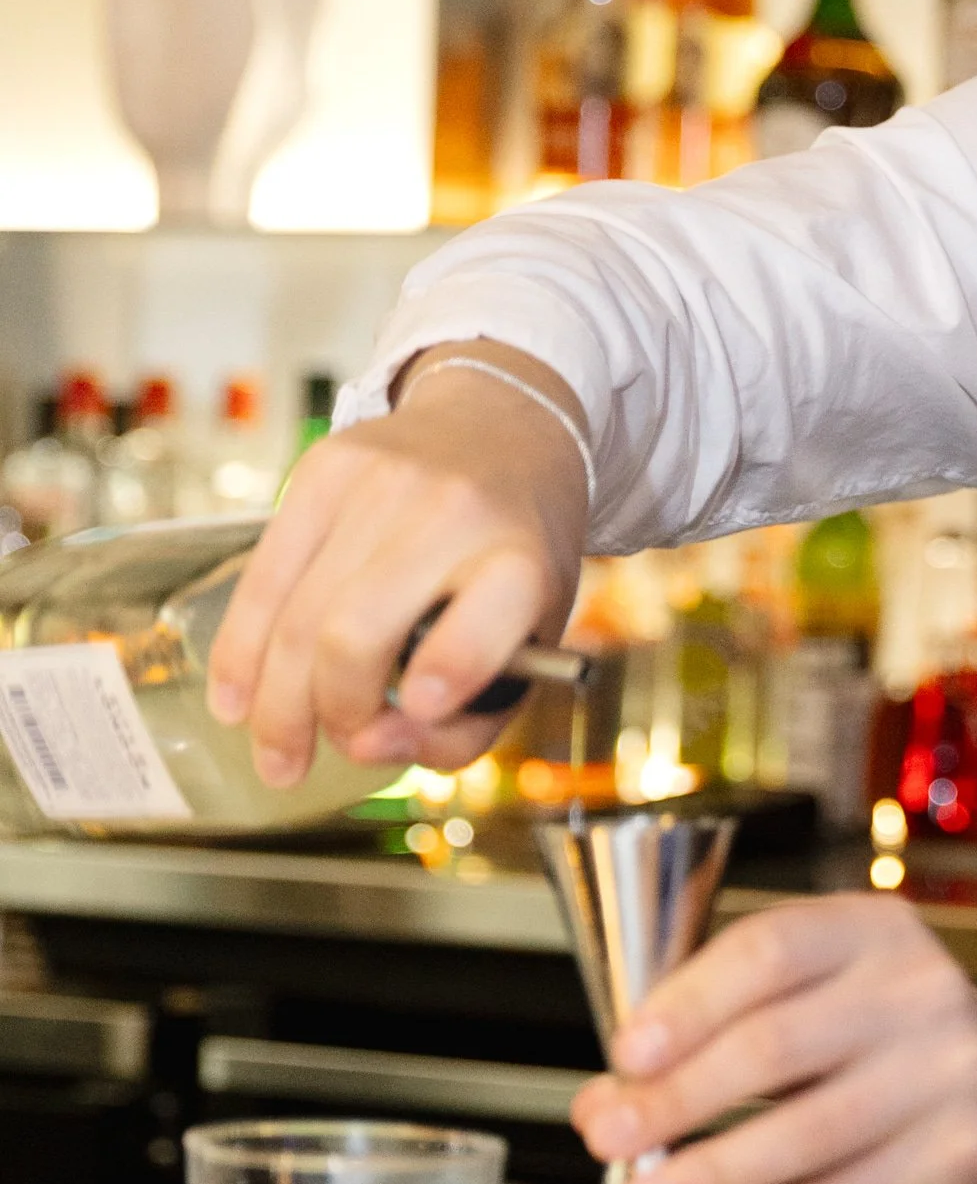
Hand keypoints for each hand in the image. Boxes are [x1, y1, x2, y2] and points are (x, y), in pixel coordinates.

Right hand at [205, 345, 589, 789]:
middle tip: (333, 752)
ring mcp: (380, 485)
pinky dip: (242, 651)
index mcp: (522, 557)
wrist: (501, 425)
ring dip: (279, 703)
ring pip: (298, 615)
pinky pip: (262, 576)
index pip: (481, 621)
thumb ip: (472, 717)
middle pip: (355, 635)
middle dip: (335, 713)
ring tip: (278, 757)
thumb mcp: (535, 634)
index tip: (416, 708)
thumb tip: (371, 746)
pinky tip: (235, 701)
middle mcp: (450, 513)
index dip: (448, 672)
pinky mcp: (324, 469)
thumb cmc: (515, 554)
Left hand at [573, 897, 976, 1183]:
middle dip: (680, 1100)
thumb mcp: (802, 1005)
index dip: (690, 1003)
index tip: (625, 1054)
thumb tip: (604, 1106)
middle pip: (777, 1047)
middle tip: (611, 1140)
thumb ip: (705, 1040)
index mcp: (867, 931)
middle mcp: (917, 990)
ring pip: (807, 1135)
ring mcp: (946, 1073)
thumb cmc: (873, 1038)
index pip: (768, 952)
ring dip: (712, 1178)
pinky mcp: (957, 1155)